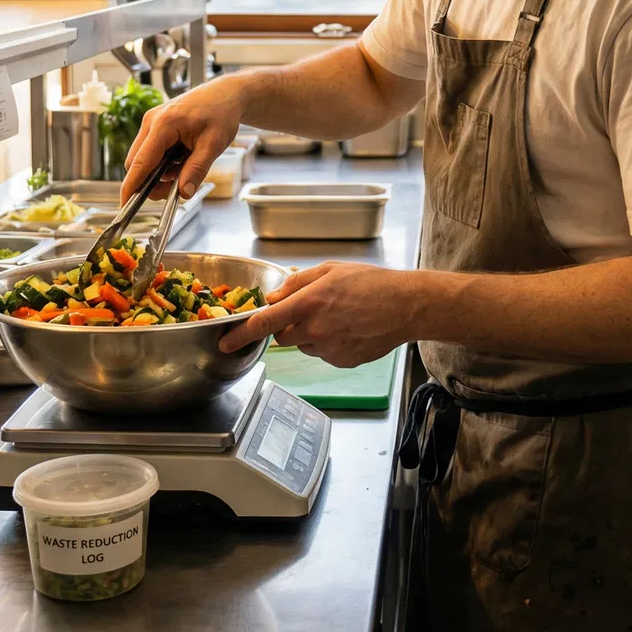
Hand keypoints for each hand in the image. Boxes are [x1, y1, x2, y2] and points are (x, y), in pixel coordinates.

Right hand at [120, 77, 243, 201]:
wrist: (225, 94)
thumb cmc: (221, 113)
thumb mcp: (214, 145)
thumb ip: (196, 170)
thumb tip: (184, 193)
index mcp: (164, 124)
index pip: (140, 162)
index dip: (132, 186)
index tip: (125, 205)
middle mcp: (151, 121)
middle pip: (136, 163)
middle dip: (150, 182)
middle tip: (175, 189)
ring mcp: (151, 122)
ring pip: (142, 158)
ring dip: (158, 172)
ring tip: (185, 169)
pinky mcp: (155, 124)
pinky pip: (150, 151)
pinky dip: (161, 163)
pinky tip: (181, 159)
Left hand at [218, 262, 415, 367]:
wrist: (405, 306)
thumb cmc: (371, 283)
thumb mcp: (329, 270)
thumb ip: (296, 283)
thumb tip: (273, 297)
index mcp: (309, 302)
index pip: (264, 323)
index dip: (240, 335)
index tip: (225, 342)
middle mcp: (316, 328)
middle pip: (282, 337)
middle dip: (287, 327)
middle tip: (310, 311)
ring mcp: (329, 349)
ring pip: (304, 345)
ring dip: (309, 335)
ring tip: (337, 318)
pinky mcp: (341, 361)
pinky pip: (323, 354)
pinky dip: (328, 344)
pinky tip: (348, 329)